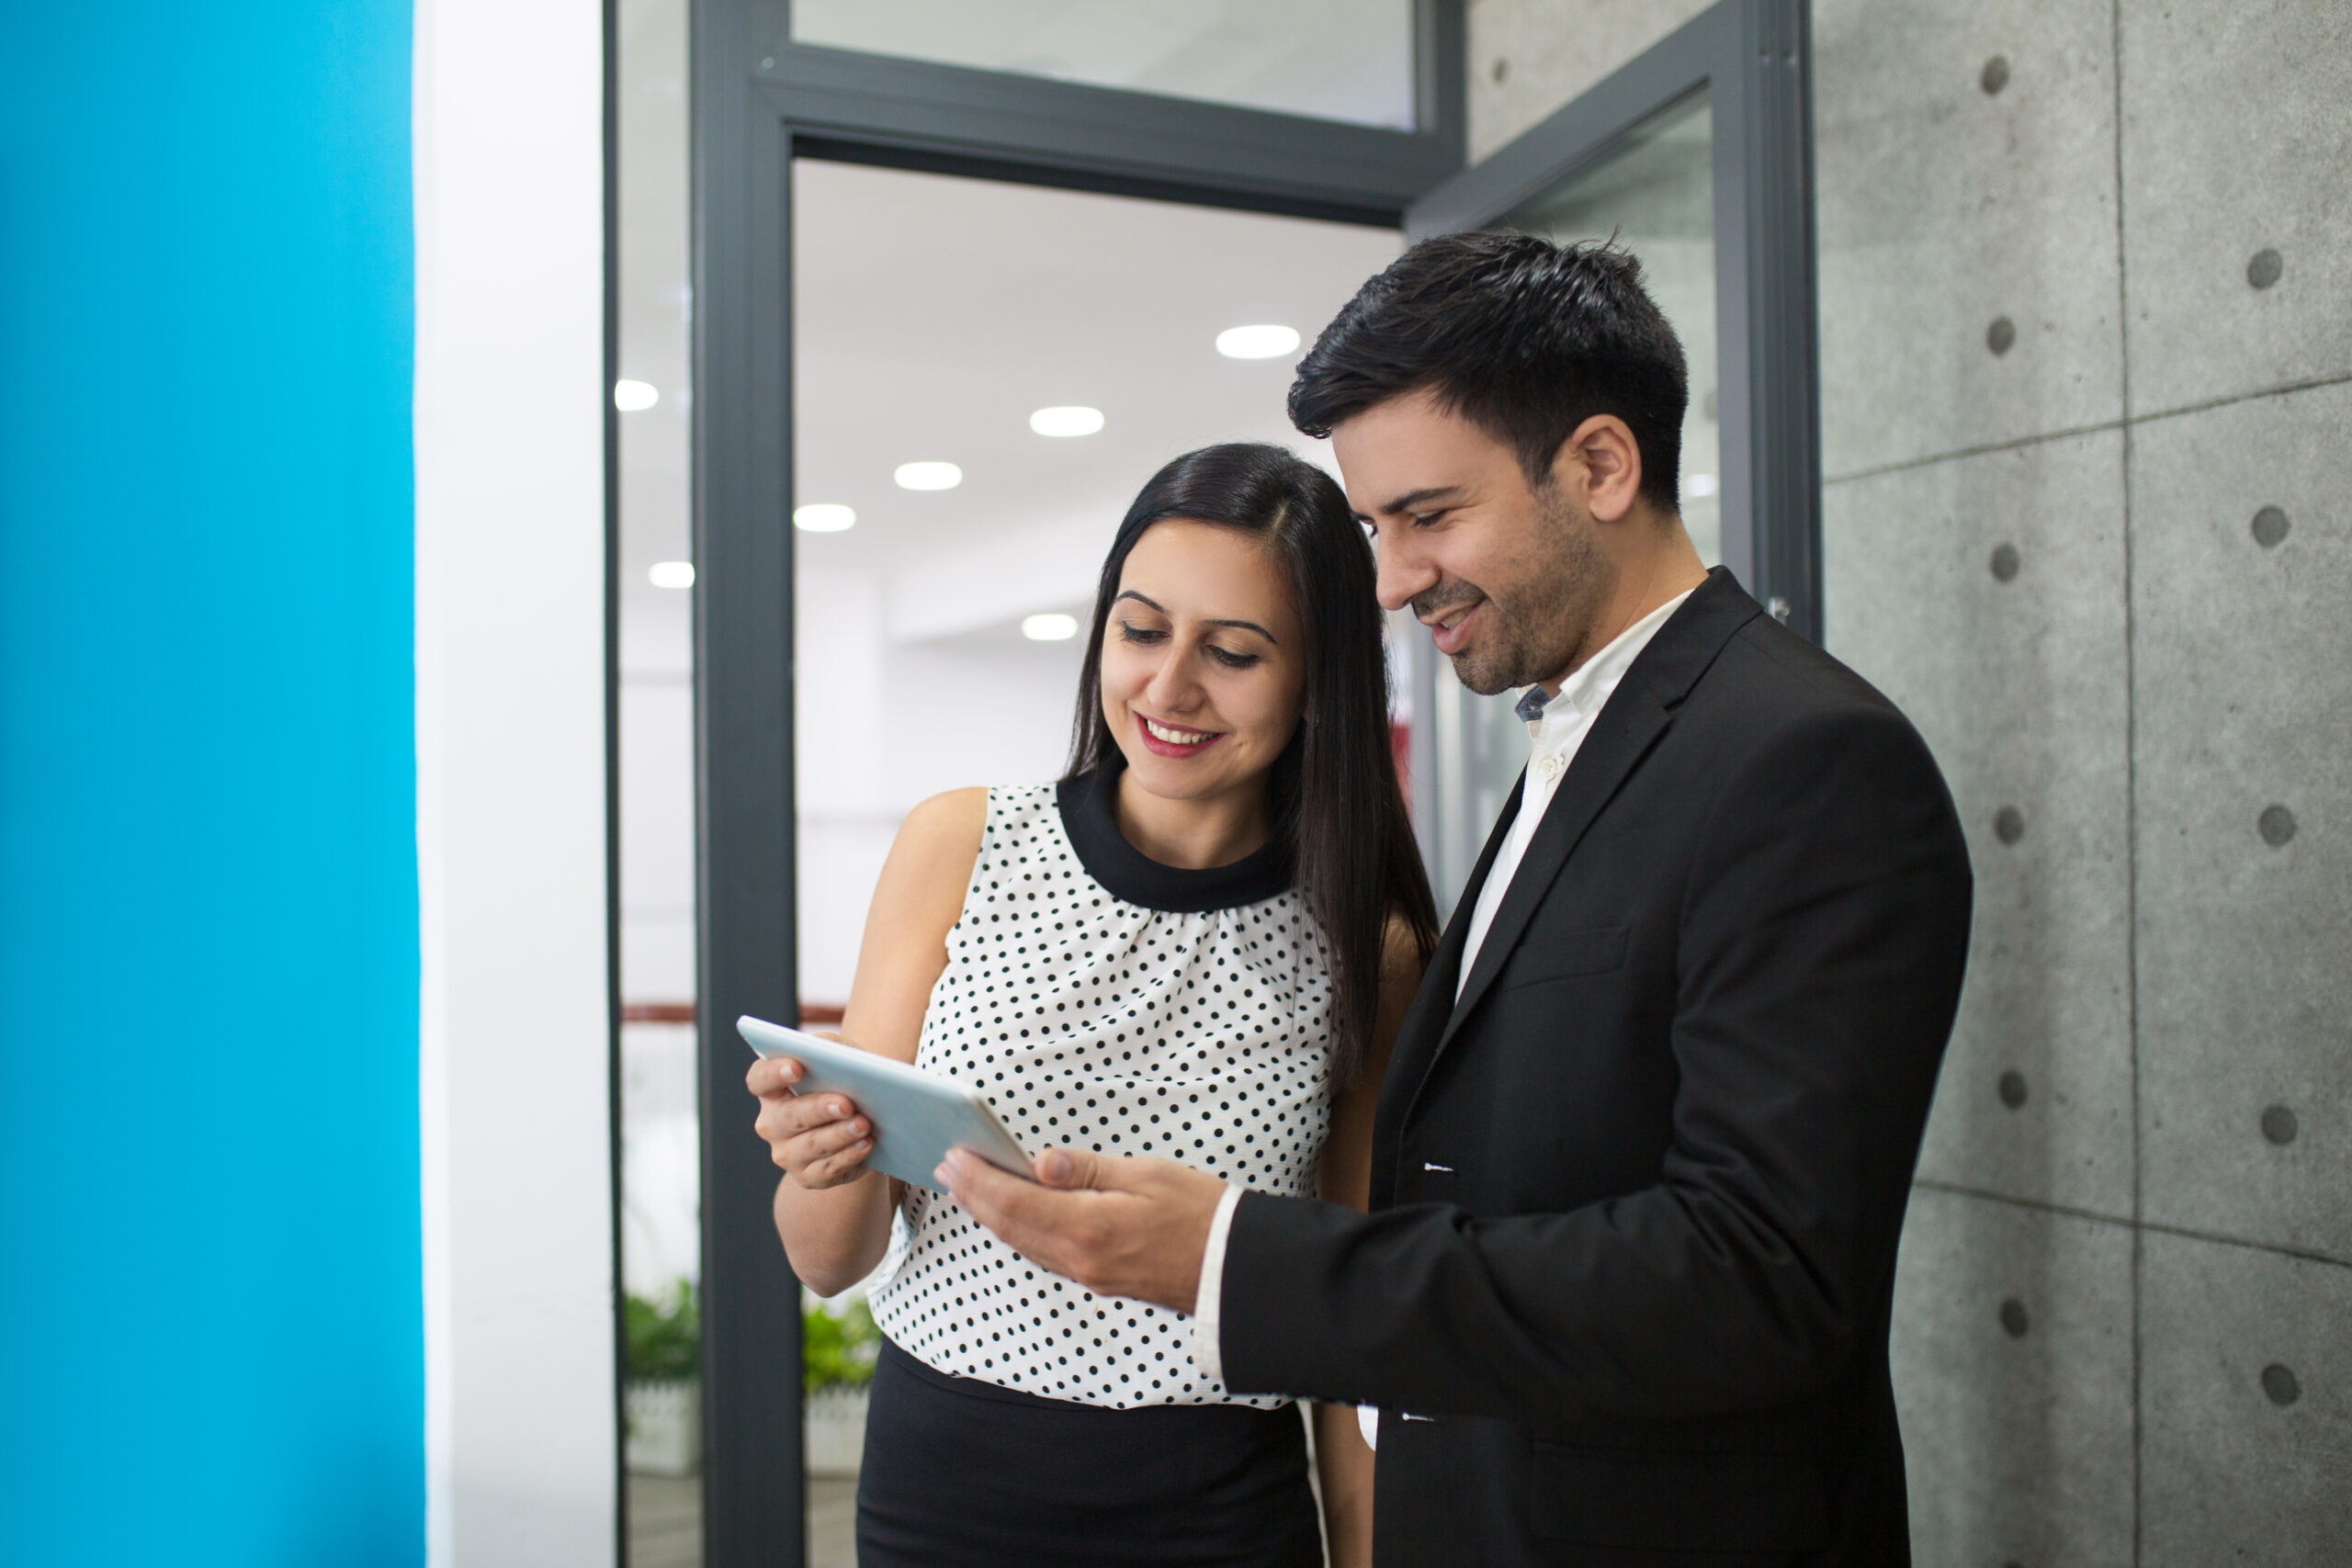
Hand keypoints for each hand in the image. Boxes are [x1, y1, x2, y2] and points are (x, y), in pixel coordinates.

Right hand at [746, 1047, 874, 1189]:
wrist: (861, 1117)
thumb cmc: (843, 1077)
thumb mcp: (836, 1054)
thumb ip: (829, 1049)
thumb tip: (839, 1058)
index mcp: (771, 1089)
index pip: (760, 1080)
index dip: (774, 1073)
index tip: (797, 1067)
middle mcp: (771, 1123)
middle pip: (789, 1117)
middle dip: (819, 1109)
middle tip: (846, 1104)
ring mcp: (786, 1153)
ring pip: (811, 1145)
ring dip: (839, 1135)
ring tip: (863, 1124)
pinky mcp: (808, 1176)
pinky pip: (827, 1170)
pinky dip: (849, 1157)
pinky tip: (866, 1144)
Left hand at [937, 1146, 1226, 1312]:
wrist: (1233, 1268)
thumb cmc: (1200, 1213)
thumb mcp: (1147, 1175)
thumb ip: (1088, 1170)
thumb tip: (1039, 1163)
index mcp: (1090, 1227)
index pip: (1015, 1201)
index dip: (978, 1178)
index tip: (954, 1155)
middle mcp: (1080, 1258)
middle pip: (1009, 1225)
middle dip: (973, 1195)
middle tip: (946, 1167)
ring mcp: (1088, 1274)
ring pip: (1023, 1243)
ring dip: (990, 1214)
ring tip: (967, 1188)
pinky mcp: (1099, 1280)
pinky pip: (1043, 1254)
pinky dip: (1017, 1231)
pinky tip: (1011, 1216)